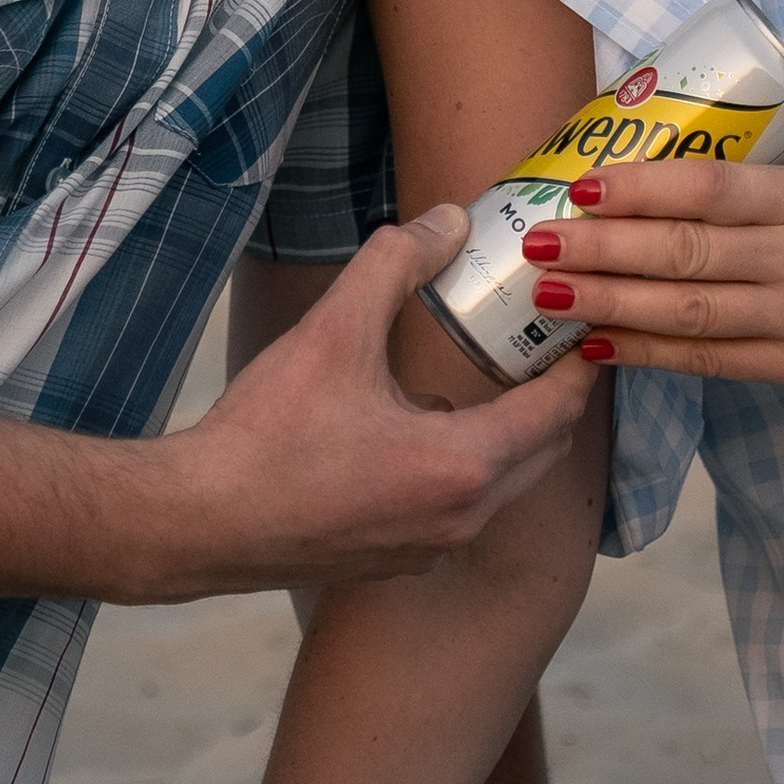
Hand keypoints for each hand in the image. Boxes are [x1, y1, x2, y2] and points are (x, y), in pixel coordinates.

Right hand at [141, 206, 595, 600]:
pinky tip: (416, 427)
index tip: (586, 326)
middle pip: (540, 453)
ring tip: (487, 377)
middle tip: (547, 346)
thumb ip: (396, 264)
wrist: (196, 522)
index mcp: (462, 466)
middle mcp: (460, 519)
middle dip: (550, 398)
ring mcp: (428, 549)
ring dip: (503, 434)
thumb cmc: (265, 436)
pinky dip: (461, 467)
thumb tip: (448, 220)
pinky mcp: (393, 562)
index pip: (554, 411)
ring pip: (497, 485)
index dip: (576, 365)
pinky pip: (455, 509)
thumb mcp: (333, 331)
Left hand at [525, 155, 783, 385]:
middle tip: (540, 244)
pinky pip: (708, 361)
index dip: (642, 189)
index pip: (713, 190)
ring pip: (689, 314)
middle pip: (688, 255)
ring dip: (610, 304)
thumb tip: (633, 169)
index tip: (582, 187)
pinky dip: (646, 352)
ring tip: (550, 294)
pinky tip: (596, 342)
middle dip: (604, 250)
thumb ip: (744, 179)